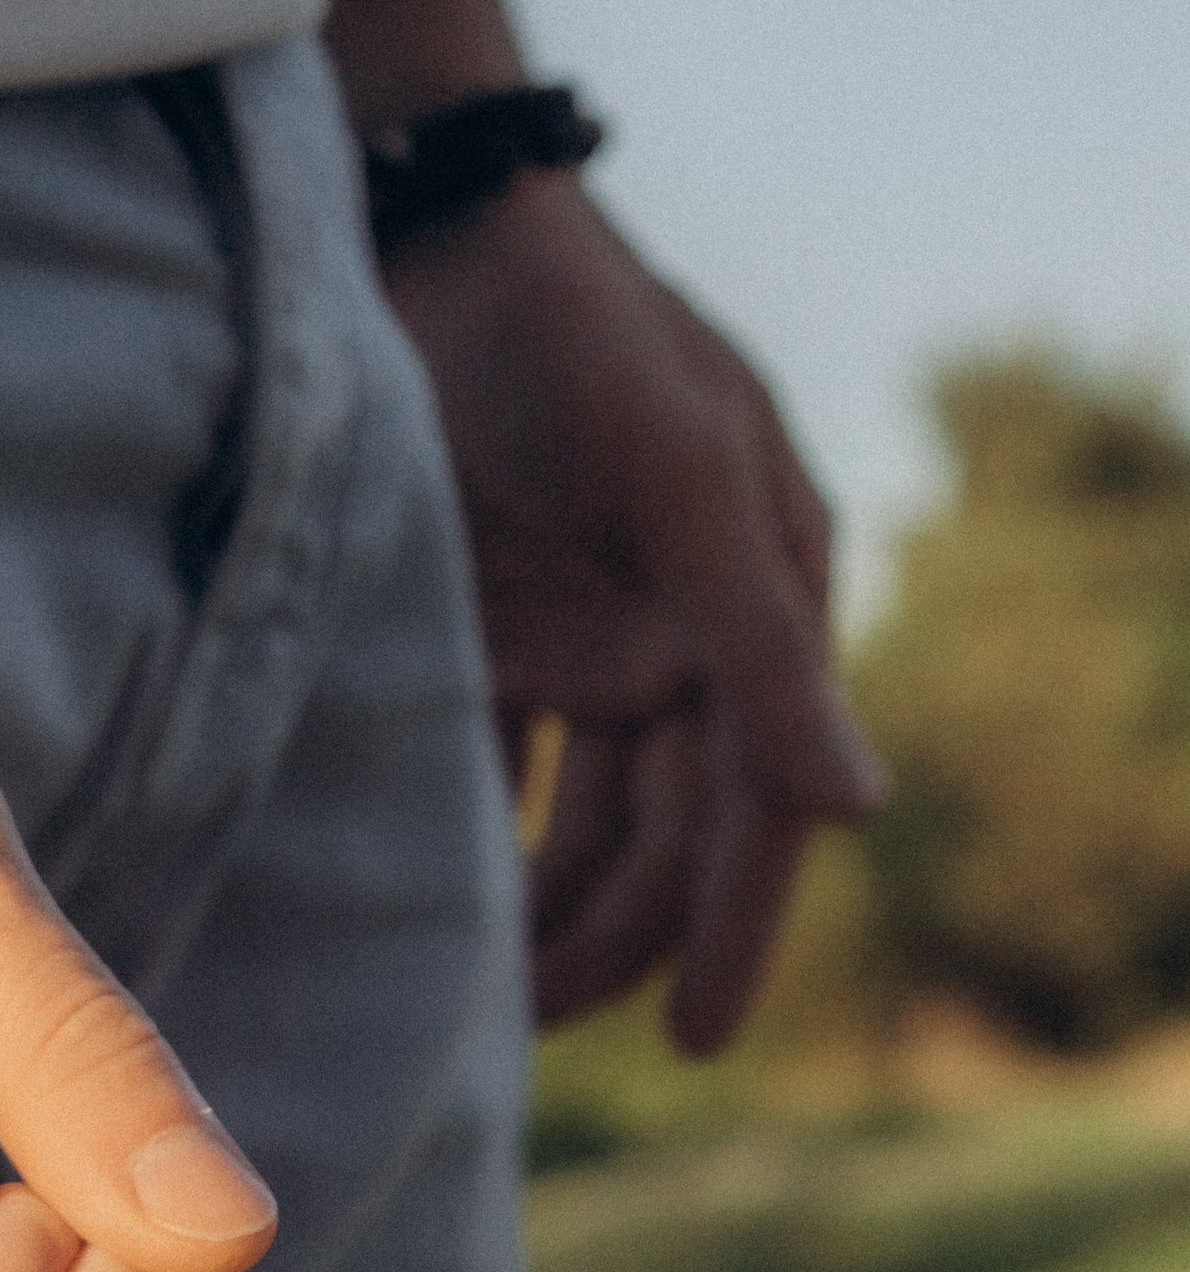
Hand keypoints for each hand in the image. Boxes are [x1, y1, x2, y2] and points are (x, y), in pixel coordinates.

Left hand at [386, 174, 886, 1055]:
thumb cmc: (576, 335)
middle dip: (608, 943)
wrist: (429, 228)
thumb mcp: (677, 478)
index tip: (700, 1040)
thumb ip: (757, 646)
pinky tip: (414, 916)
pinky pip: (483, 776)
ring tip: (467, 1008)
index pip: (754, 802)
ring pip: (573, 827)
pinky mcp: (486, 636)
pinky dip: (462, 845)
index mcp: (755, 608)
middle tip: (523, 1043)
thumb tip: (857, 812)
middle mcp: (678, 642)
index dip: (735, 926)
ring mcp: (581, 645)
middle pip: (657, 839)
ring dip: (533, 914)